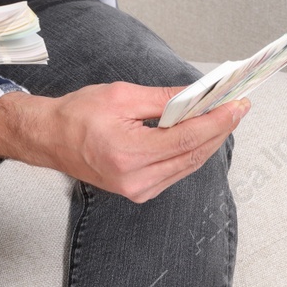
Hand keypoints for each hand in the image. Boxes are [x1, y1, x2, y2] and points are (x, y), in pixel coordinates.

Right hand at [0, 83, 246, 201]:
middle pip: (192, 155)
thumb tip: (197, 95)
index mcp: (128, 152)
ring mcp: (138, 190)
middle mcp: (136, 178)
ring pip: (188, 166)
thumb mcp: (121, 95)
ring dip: (208, 141)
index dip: (216, 121)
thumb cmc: (77, 114)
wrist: (50, 138)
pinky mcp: (139, 191)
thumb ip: (163, 98)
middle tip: (237, 106)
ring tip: (224, 116)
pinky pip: (176, 172)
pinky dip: (191, 152)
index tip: (236, 105)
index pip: (186, 139)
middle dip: (218, 130)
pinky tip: (201, 134)